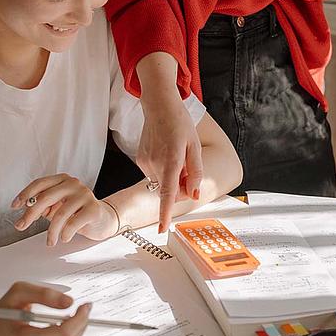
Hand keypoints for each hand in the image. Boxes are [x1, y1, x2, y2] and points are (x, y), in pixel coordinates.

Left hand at [11, 174, 117, 244]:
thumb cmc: (77, 212)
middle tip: (21, 226)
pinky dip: (65, 233)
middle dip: (30, 214)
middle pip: (46, 197)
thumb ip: (44, 206)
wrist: (103, 219)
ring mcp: (84, 195)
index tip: (15, 206)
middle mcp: (73, 184)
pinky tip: (64, 237)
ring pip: (59, 214)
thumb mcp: (57, 207)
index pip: (40, 183)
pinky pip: (73, 223)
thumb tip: (27, 211)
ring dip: (51, 231)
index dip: (25, 194)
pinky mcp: (93, 208)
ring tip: (50, 241)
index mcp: (63, 180)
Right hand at [138, 93, 202, 232]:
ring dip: (172, 178)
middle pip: (170, 190)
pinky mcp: (140, 160)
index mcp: (171, 161)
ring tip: (177, 155)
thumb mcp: (195, 147)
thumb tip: (194, 194)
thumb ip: (195, 172)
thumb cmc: (180, 124)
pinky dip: (163, 171)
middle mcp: (155, 164)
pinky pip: (155, 174)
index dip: (165, 213)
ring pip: (162, 183)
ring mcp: (145, 162)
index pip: (167, 194)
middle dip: (181, 187)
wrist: (159, 106)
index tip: (163, 228)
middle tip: (189, 168)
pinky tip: (166, 152)